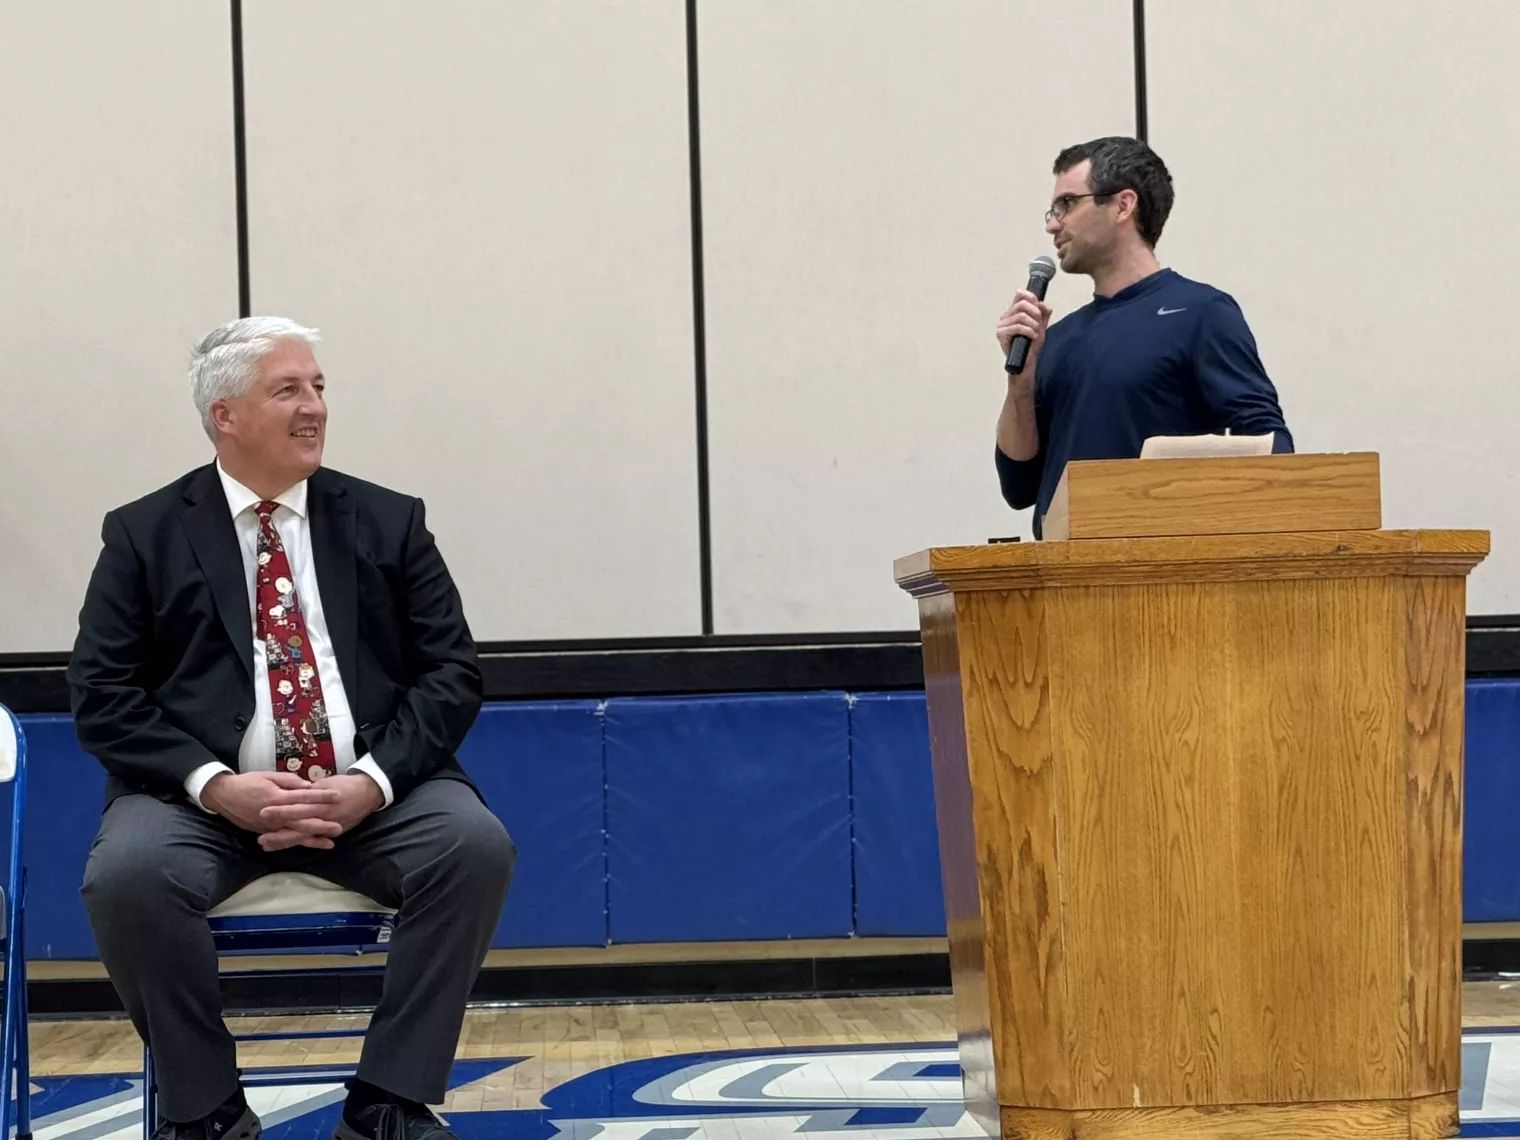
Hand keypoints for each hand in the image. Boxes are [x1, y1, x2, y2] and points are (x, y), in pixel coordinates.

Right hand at [202, 771, 342, 849]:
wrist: (224, 796)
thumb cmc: (247, 782)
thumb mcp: (268, 775)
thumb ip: (288, 781)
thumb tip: (307, 785)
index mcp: (277, 797)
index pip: (304, 797)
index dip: (321, 796)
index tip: (337, 796)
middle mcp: (274, 815)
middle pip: (302, 821)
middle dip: (321, 825)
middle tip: (339, 827)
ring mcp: (270, 826)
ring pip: (294, 834)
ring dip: (313, 839)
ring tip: (330, 843)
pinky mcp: (266, 832)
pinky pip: (284, 839)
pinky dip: (298, 843)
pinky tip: (310, 846)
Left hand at [257, 773, 384, 851]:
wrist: (369, 793)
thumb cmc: (345, 785)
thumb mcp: (327, 782)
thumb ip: (309, 790)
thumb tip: (292, 792)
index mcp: (321, 799)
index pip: (298, 804)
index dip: (281, 809)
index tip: (263, 811)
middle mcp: (324, 814)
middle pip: (299, 823)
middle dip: (279, 831)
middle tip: (260, 836)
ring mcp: (329, 825)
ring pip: (303, 835)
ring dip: (284, 841)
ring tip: (265, 844)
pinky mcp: (332, 832)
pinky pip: (313, 839)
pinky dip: (299, 844)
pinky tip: (283, 847)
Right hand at [996, 289, 1053, 388]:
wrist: (1027, 362)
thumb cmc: (1031, 345)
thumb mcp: (1041, 326)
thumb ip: (1043, 313)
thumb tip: (1043, 304)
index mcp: (1013, 313)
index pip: (1019, 295)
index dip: (1031, 296)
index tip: (1039, 305)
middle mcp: (1006, 317)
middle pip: (1021, 304)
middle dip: (1035, 312)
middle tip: (1039, 323)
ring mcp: (1002, 326)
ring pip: (1021, 316)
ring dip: (1033, 324)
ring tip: (1036, 333)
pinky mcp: (1001, 334)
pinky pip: (1017, 327)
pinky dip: (1028, 331)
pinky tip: (1032, 336)